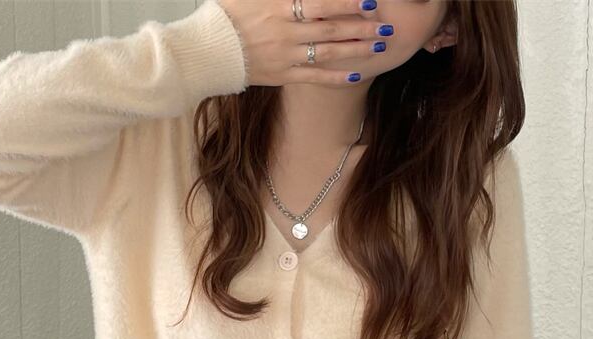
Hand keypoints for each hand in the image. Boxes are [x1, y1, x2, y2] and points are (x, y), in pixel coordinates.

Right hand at [217, 0, 392, 85]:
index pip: (323, 4)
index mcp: (280, 8)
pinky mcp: (282, 76)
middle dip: (361, 27)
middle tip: (384, 26)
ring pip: (328, 53)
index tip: (369, 1)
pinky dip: (335, 76)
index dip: (348, 3)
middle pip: (332, 29)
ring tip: (377, 46)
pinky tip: (355, 74)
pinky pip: (314, 77)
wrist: (208, 51)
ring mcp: (285, 56)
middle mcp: (286, 33)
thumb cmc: (227, 16)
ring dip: (355, 49)